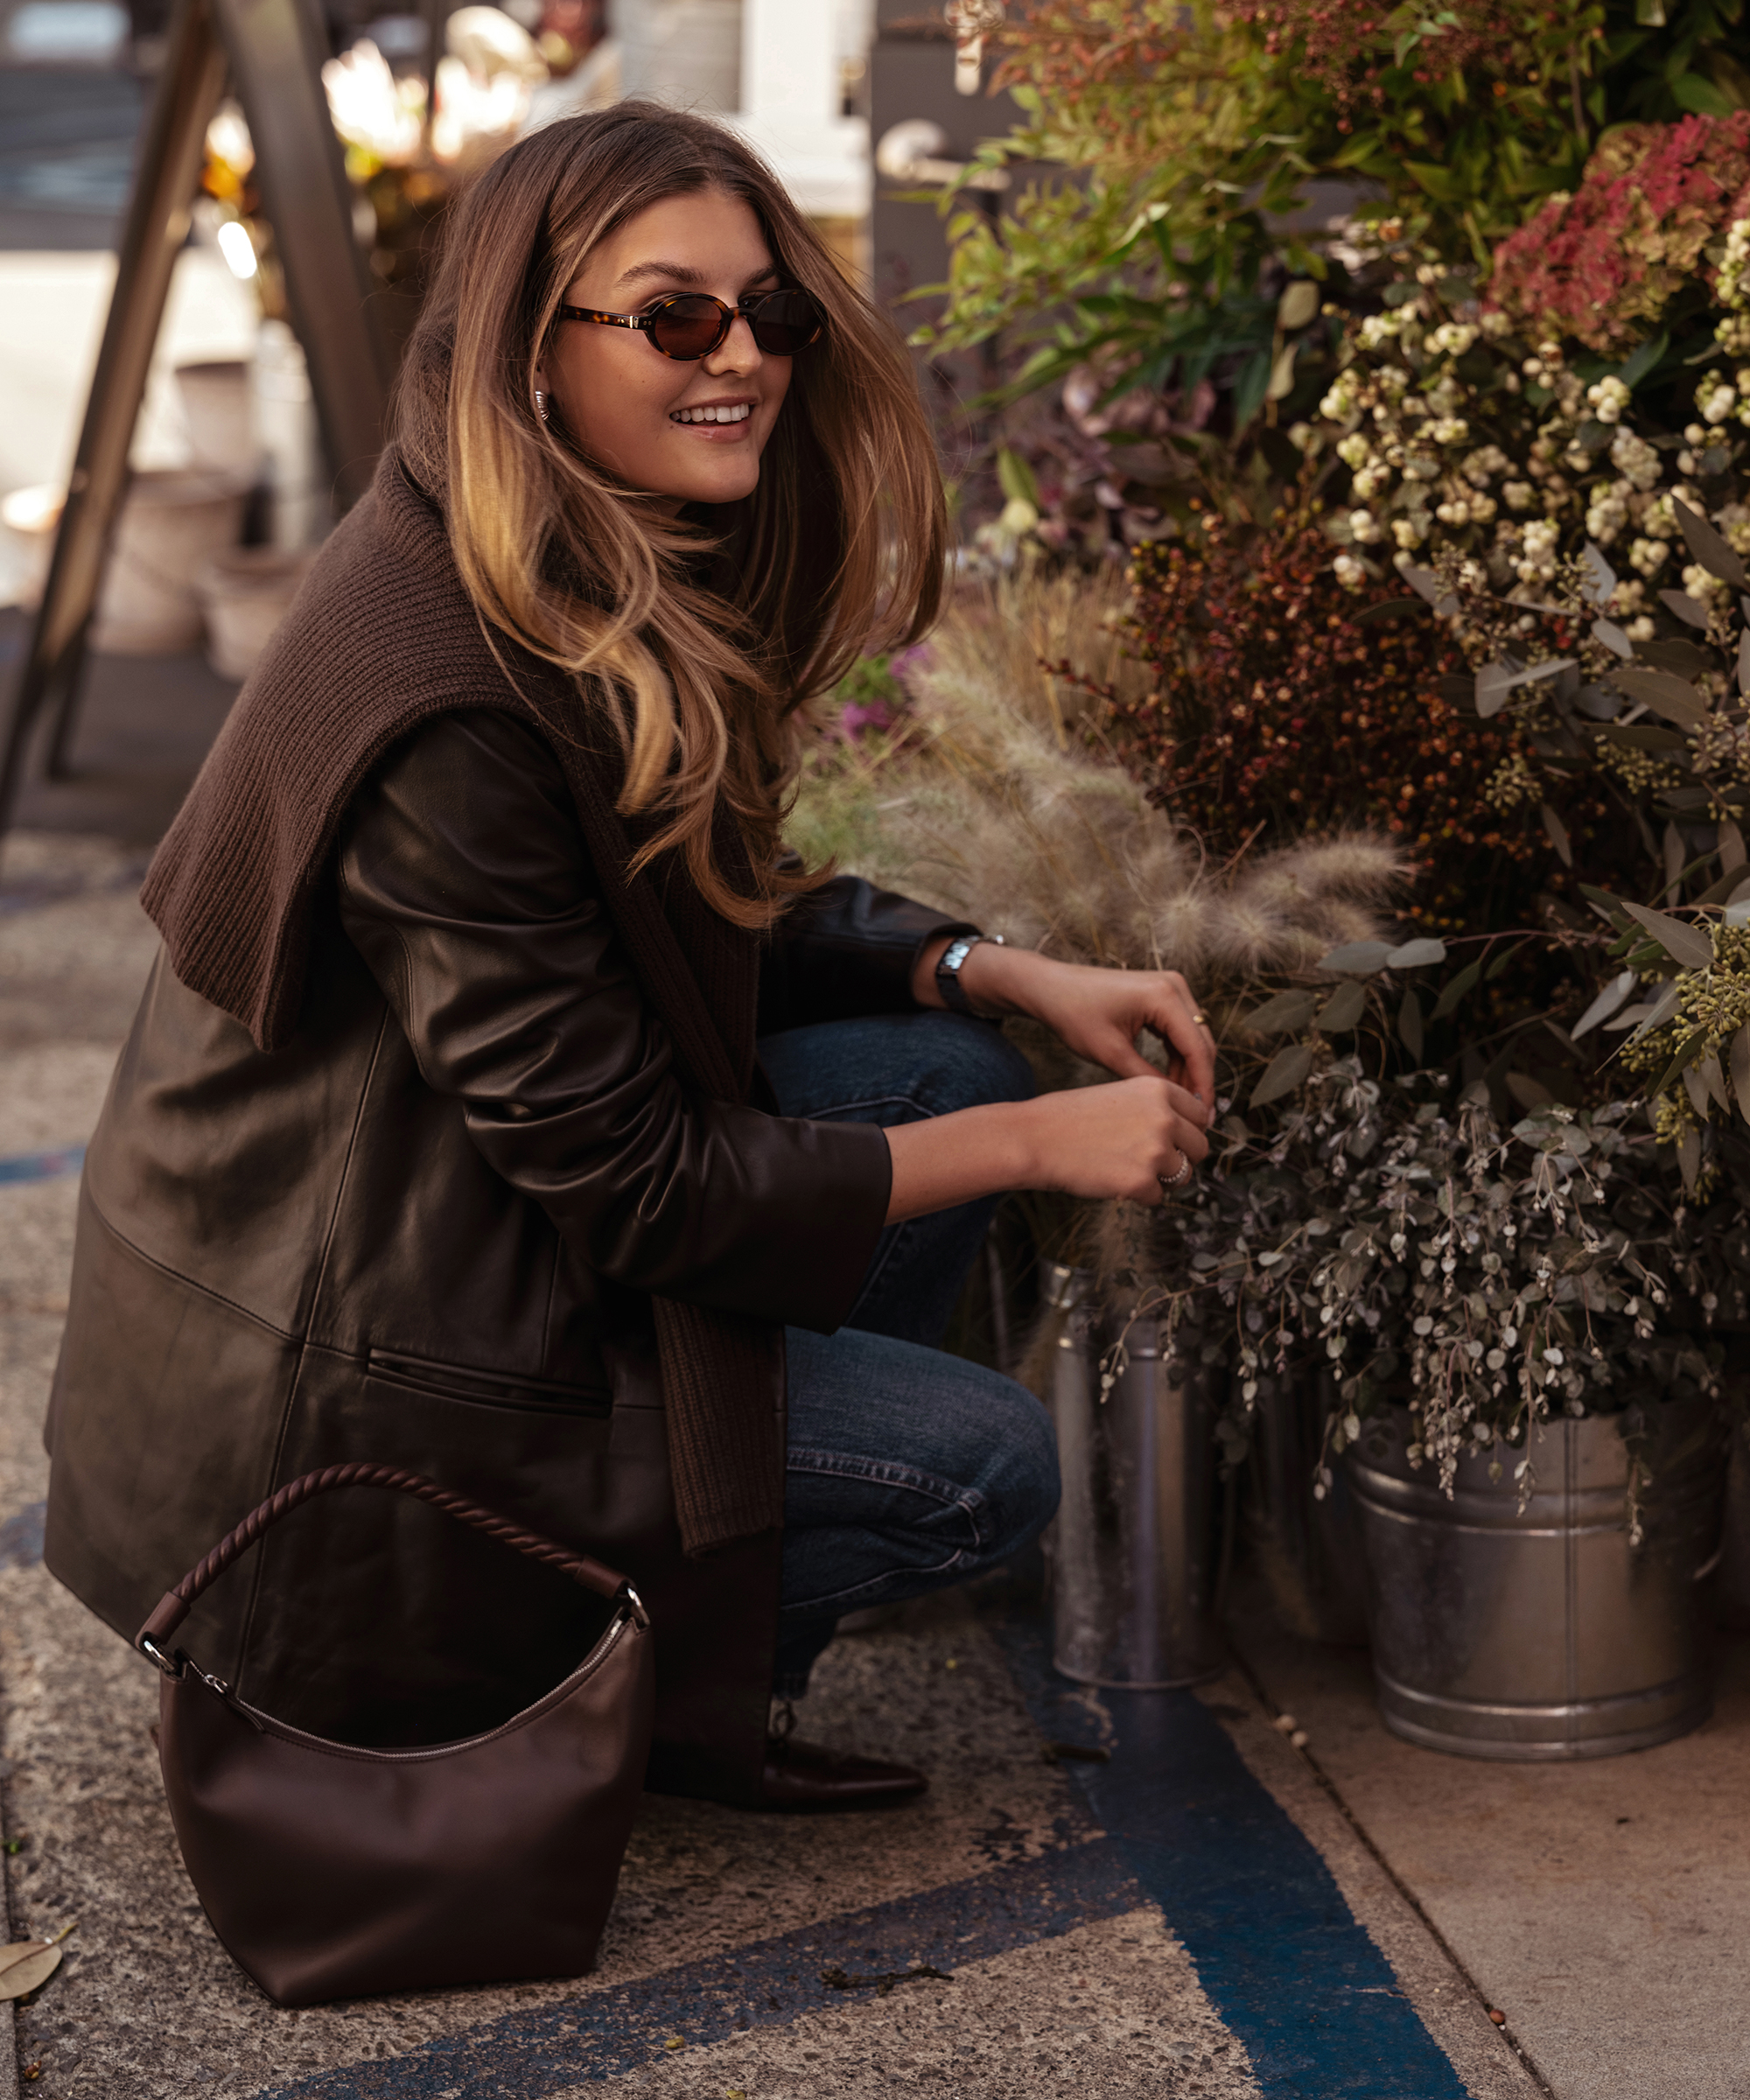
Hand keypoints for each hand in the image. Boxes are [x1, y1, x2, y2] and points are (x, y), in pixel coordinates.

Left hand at [915, 940, 1215, 1107]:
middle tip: (1196, 1117)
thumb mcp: (1111, 1053)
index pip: (1197, 1048)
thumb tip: (1174, 1106)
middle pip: (1201, 1042)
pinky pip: (1179, 1031)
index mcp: (1165, 996)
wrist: (1050, 988)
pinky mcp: (1162, 996)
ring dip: (1188, 1069)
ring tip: (1180, 1104)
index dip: (1203, 1085)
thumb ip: (1146, 1079)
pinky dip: (1177, 1056)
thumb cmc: (1073, 1014)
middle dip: (1198, 1079)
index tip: (1202, 1117)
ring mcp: (1170, 988)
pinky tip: (1168, 1083)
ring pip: (1193, 1038)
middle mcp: (1174, 986)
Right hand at [1020, 1074, 1211, 1204]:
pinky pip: (1157, 1197)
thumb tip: (1185, 1132)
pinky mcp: (1141, 1181)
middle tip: (1150, 1160)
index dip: (1187, 1130)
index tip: (1173, 1139)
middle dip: (1180, 1157)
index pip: (1200, 1115)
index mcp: (1158, 1090)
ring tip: (1125, 1168)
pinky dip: (1138, 1195)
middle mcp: (1164, 1117)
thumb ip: (1155, 1109)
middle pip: (1200, 1147)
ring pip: (1183, 1175)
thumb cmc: (1068, 1118)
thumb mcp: (1119, 1095)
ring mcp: (1155, 1150)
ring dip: (1160, 1178)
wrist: (1034, 1138)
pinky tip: (1111, 1180)